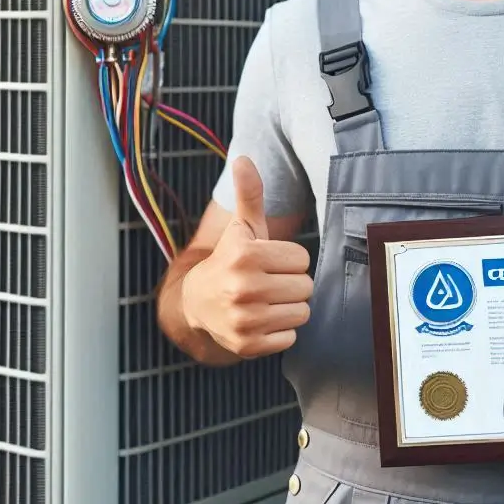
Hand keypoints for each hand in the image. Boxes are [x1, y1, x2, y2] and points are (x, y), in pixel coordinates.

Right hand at [182, 156, 312, 358]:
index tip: (269, 262)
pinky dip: (280, 332)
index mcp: (245, 255)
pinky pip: (291, 338)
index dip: (289, 260)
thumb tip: (243, 157)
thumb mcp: (242, 227)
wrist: (197, 302)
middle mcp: (242, 288)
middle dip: (292, 284)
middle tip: (269, 282)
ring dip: (289, 308)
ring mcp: (244, 320)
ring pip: (302, 313)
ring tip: (266, 300)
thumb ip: (250, 193)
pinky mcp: (248, 346)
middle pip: (305, 287)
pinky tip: (261, 321)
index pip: (302, 260)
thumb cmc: (231, 259)